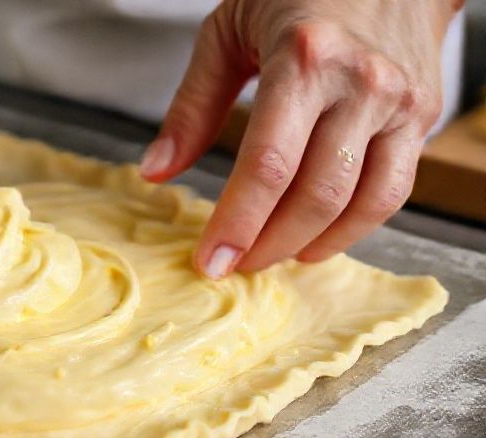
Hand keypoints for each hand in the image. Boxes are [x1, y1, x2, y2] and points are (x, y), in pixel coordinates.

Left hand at [139, 0, 462, 277]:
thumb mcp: (227, 33)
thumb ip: (192, 106)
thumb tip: (155, 171)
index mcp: (304, 57)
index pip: (268, 166)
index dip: (237, 223)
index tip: (209, 261)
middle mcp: (359, 83)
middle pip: (314, 195)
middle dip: (268, 244)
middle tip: (233, 265)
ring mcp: (398, 103)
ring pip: (358, 203)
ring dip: (308, 244)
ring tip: (268, 257)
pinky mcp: (421, 117)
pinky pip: (392, 191)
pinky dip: (353, 229)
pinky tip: (315, 240)